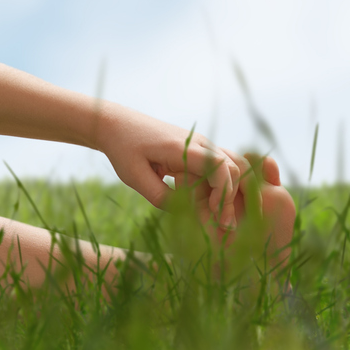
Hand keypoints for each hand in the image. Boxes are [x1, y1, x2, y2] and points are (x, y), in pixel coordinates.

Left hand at [91, 102, 282, 236]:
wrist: (116, 123)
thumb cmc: (123, 148)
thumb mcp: (135, 177)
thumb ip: (160, 197)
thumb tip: (185, 216)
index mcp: (184, 148)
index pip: (221, 167)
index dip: (224, 193)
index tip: (215, 214)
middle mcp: (198, 143)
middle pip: (232, 168)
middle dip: (231, 198)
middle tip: (223, 226)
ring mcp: (200, 144)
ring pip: (230, 167)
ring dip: (229, 191)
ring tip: (219, 218)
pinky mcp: (197, 149)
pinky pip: (218, 167)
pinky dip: (220, 185)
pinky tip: (209, 205)